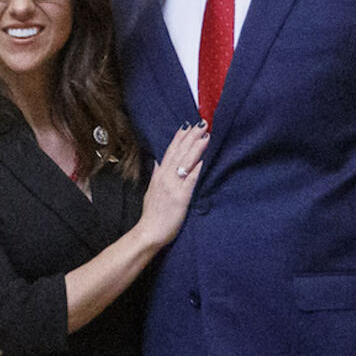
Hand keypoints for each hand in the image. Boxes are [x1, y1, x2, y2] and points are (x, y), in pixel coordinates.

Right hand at [136, 122, 209, 248]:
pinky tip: (205, 159)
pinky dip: (198, 169)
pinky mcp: (181, 197)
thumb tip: (157, 161)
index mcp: (160, 174)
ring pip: (186, 162)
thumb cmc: (152, 214)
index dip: (180, 137)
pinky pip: (191, 180)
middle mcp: (165, 177)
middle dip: (191, 137)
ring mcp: (173, 186)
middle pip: (180, 152)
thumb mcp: (151, 190)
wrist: (149, 232)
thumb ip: (156, 174)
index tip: (188, 125)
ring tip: (206, 135)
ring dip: (196, 147)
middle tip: (202, 124)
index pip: (170, 151)